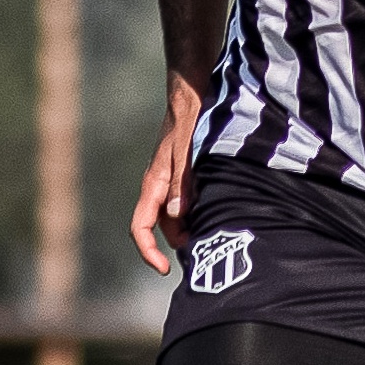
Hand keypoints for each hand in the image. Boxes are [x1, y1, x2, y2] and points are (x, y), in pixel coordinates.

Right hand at [129, 77, 201, 275]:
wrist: (193, 95)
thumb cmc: (189, 120)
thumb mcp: (187, 151)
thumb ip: (182, 181)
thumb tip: (177, 215)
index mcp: (154, 184)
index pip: (141, 227)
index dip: (149, 252)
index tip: (165, 269)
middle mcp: (159, 186)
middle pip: (163, 227)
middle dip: (180, 242)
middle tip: (209, 248)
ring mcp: (172, 181)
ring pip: (177, 216)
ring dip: (193, 227)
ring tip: (220, 231)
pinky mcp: (185, 176)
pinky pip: (188, 202)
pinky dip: (201, 211)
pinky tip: (223, 211)